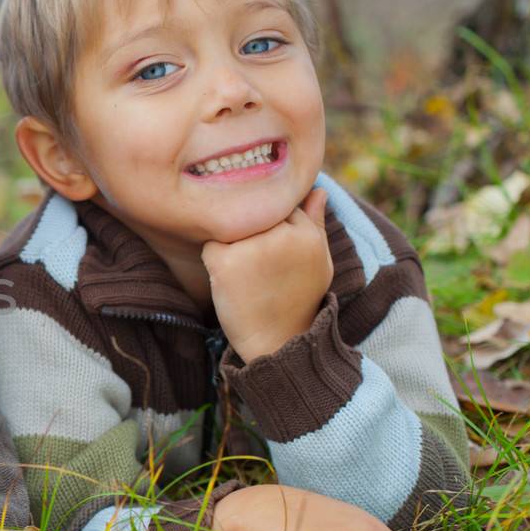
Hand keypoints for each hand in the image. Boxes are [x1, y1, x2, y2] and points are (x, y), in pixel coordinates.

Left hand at [202, 187, 332, 360]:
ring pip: (231, 226)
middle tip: (258, 266)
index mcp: (307, 233)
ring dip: (232, 244)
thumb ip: (315, 223)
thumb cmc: (298, 299)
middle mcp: (283, 235)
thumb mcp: (318, 261)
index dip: (271, 226)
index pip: (279, 204)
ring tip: (247, 275)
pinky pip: (210, 245)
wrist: (277, 342)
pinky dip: (214, 260)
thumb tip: (318, 188)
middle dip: (250, 231)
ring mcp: (253, 248)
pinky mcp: (225, 263)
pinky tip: (230, 281)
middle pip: (253, 212)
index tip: (273, 251)